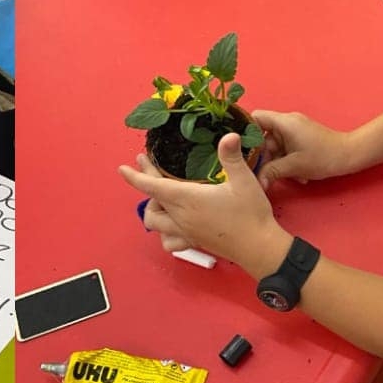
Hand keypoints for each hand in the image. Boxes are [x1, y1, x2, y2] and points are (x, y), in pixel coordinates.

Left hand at [119, 134, 287, 276]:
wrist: (259, 247)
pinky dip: (164, 232)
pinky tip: (172, 223)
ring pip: (155, 224)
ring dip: (153, 208)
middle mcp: (181, 218)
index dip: (136, 177)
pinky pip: (168, 241)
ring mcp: (185, 232)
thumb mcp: (244, 180)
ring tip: (161, 195)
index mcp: (188, 199)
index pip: (153, 187)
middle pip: (152, 201)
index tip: (123, 168)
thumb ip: (231, 157)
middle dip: (146, 182)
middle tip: (149, 165)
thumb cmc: (251, 214)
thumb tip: (229, 135)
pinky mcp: (193, 242)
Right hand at [252, 111, 362, 187]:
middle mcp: (287, 123)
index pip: (255, 118)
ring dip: (275, 163)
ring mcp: (294, 131)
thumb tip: (256, 183)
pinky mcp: (300, 139)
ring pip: (274, 146)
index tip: (239, 150)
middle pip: (263, 137)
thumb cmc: (323, 156)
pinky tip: (294, 175)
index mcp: (284, 122)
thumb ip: (272, 172)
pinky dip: (286, 162)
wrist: (349, 156)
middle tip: (260, 173)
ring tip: (281, 177)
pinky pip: (285, 149)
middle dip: (262, 157)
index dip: (244, 131)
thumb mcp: (294, 166)